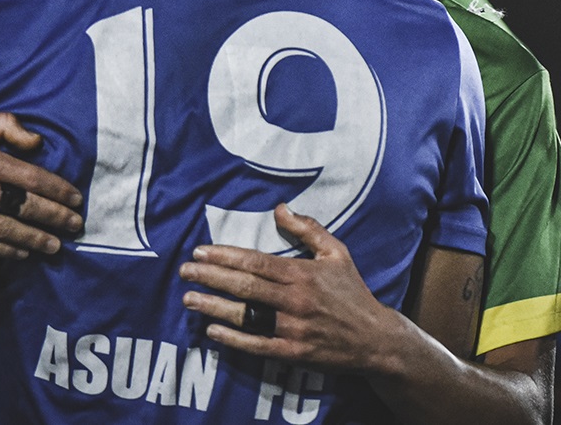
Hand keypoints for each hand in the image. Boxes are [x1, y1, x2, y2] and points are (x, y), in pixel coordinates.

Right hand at [0, 112, 83, 259]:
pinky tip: (22, 253)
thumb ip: (5, 126)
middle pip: (24, 206)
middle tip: (76, 226)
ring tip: (56, 246)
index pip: (30, 177)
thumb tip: (38, 143)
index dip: (57, 190)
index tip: (76, 198)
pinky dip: (4, 251)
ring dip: (35, 239)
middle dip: (54, 217)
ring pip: (6, 230)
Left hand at [179, 203, 401, 372]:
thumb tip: (279, 208)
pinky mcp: (294, 353)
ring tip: (188, 300)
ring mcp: (293, 328)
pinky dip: (233, 338)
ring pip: (246, 316)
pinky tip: (212, 330)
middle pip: (245, 286)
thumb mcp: (336, 252)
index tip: (200, 251)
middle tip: (184, 271)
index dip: (225, 256)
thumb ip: (307, 228)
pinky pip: (257, 345)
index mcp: (302, 273)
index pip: (255, 262)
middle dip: (210, 277)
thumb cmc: (352, 292)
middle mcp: (295, 300)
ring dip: (214, 307)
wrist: (376, 339)